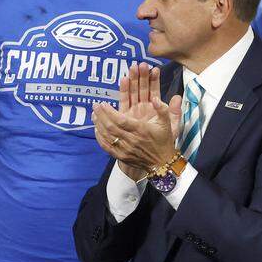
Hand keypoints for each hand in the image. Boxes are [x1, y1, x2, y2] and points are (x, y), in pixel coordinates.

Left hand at [92, 63, 182, 177]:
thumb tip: (155, 98)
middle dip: (101, 115)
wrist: (162, 163)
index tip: (103, 104)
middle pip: (110, 127)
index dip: (109, 112)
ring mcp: (125, 149)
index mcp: (141, 130)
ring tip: (94, 114)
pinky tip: (96, 129)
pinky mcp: (121, 156)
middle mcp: (132, 140)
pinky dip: (99, 137)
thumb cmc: (163, 141)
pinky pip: (106, 146)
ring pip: (107, 136)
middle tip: (95, 105)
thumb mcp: (167, 123)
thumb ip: (162, 109)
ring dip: (98, 124)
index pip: (121, 120)